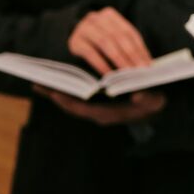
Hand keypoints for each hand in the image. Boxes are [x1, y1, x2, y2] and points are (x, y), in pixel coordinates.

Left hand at [35, 86, 165, 126]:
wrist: (157, 107)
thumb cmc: (154, 104)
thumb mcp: (154, 102)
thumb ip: (146, 99)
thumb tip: (137, 94)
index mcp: (107, 114)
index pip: (81, 109)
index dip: (66, 101)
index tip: (52, 92)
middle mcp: (98, 113)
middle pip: (71, 105)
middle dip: (54, 94)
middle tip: (36, 83)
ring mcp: (96, 108)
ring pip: (72, 101)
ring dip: (58, 91)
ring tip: (42, 80)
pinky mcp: (96, 103)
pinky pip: (77, 97)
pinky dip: (67, 89)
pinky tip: (60, 79)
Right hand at [68, 8, 151, 74]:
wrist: (64, 36)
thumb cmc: (95, 41)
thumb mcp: (110, 38)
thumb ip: (125, 46)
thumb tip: (145, 64)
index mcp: (110, 15)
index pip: (129, 32)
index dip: (140, 49)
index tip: (148, 65)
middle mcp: (96, 18)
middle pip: (119, 36)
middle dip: (131, 54)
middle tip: (140, 71)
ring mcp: (83, 28)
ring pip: (106, 42)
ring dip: (119, 59)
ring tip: (127, 74)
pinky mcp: (74, 41)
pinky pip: (90, 52)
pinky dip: (101, 64)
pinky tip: (109, 75)